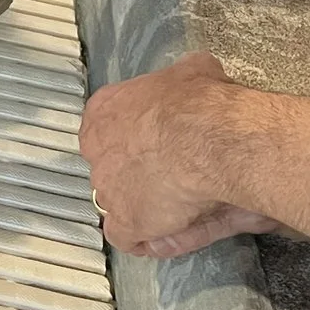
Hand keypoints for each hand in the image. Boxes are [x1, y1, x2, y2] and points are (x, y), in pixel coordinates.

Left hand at [79, 52, 275, 257]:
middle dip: (136, 173)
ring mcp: (107, 187)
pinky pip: (127, 237)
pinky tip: (166, 234)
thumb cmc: (204, 104)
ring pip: (117, 201)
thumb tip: (197, 74)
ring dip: (142, 205)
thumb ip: (185, 77)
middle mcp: (97, 148)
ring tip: (178, 208)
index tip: (155, 146)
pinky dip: (145, 238)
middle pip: (109, 166)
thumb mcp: (194, 71)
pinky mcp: (125, 222)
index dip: (132, 140)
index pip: (106, 127)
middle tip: (170, 177)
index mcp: (107, 109)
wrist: (211, 138)